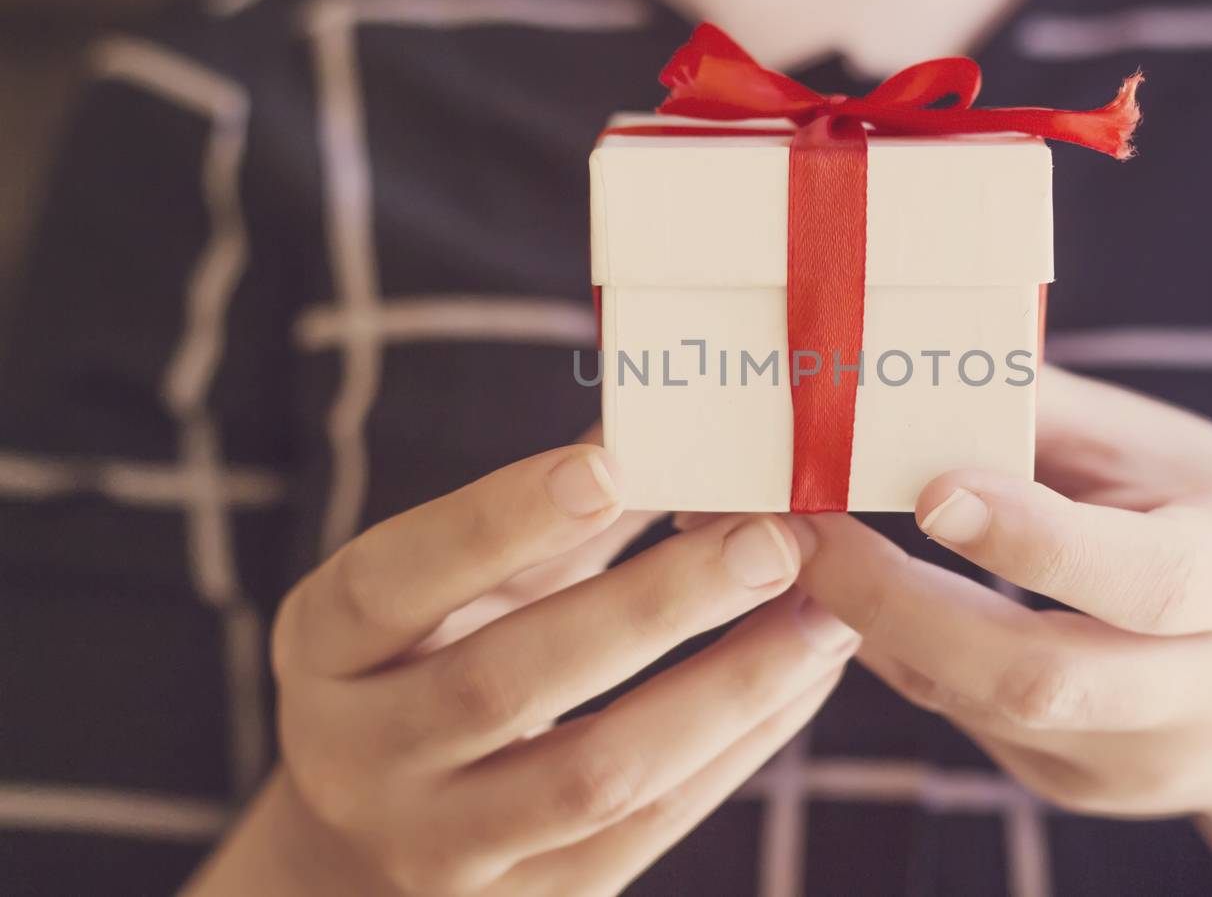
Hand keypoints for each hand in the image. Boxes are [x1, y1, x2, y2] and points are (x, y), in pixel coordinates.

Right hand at [185, 442, 857, 896]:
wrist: (374, 838)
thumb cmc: (434, 658)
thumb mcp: (455, 582)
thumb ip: (546, 515)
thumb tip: (670, 428)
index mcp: (326, 644)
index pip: (395, 579)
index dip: (500, 520)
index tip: (614, 464)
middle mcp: (358, 755)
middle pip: (503, 684)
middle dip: (651, 606)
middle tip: (770, 539)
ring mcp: (439, 848)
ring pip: (592, 777)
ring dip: (725, 689)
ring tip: (822, 615)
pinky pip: (648, 831)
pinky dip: (739, 750)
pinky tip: (803, 678)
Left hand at [791, 367, 1211, 896]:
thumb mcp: (1182, 459)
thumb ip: (1056, 415)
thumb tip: (925, 346)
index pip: (1145, 580)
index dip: (1034, 539)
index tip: (930, 488)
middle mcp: (1196, 692)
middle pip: (1038, 676)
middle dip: (900, 602)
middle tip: (806, 527)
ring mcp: (1134, 761)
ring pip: (978, 706)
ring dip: (873, 624)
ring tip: (799, 545)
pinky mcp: (1078, 788)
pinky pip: (966, 721)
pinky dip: (898, 652)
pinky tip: (855, 591)